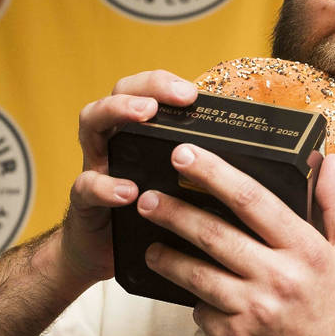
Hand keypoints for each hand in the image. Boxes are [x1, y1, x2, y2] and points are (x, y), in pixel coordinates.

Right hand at [60, 70, 196, 285]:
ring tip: (145, 115)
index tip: (192, 91)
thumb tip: (250, 155)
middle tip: (172, 94)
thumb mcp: (175, 182)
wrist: (103, 252)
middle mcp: (114, 139)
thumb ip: (199, 164)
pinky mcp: (83, 199)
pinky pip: (86, 185)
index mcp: (139, 132)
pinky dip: (106, 186)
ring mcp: (96, 164)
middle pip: (117, 92)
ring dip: (117, 111)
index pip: (148, 90)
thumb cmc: (148, 212)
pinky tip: (128, 191)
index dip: (166, 83)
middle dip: (145, 86)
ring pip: (92, 122)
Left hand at [137, 145, 334, 335]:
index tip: (186, 155)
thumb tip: (330, 160)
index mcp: (305, 249)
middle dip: (173, 211)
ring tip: (151, 244)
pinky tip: (190, 291)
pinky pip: (202, 310)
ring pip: (195, 274)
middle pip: (213, 234)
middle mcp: (278, 277)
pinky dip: (194, 298)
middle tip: (147, 197)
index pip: (252, 199)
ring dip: (166, 256)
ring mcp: (254, 310)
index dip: (214, 173)